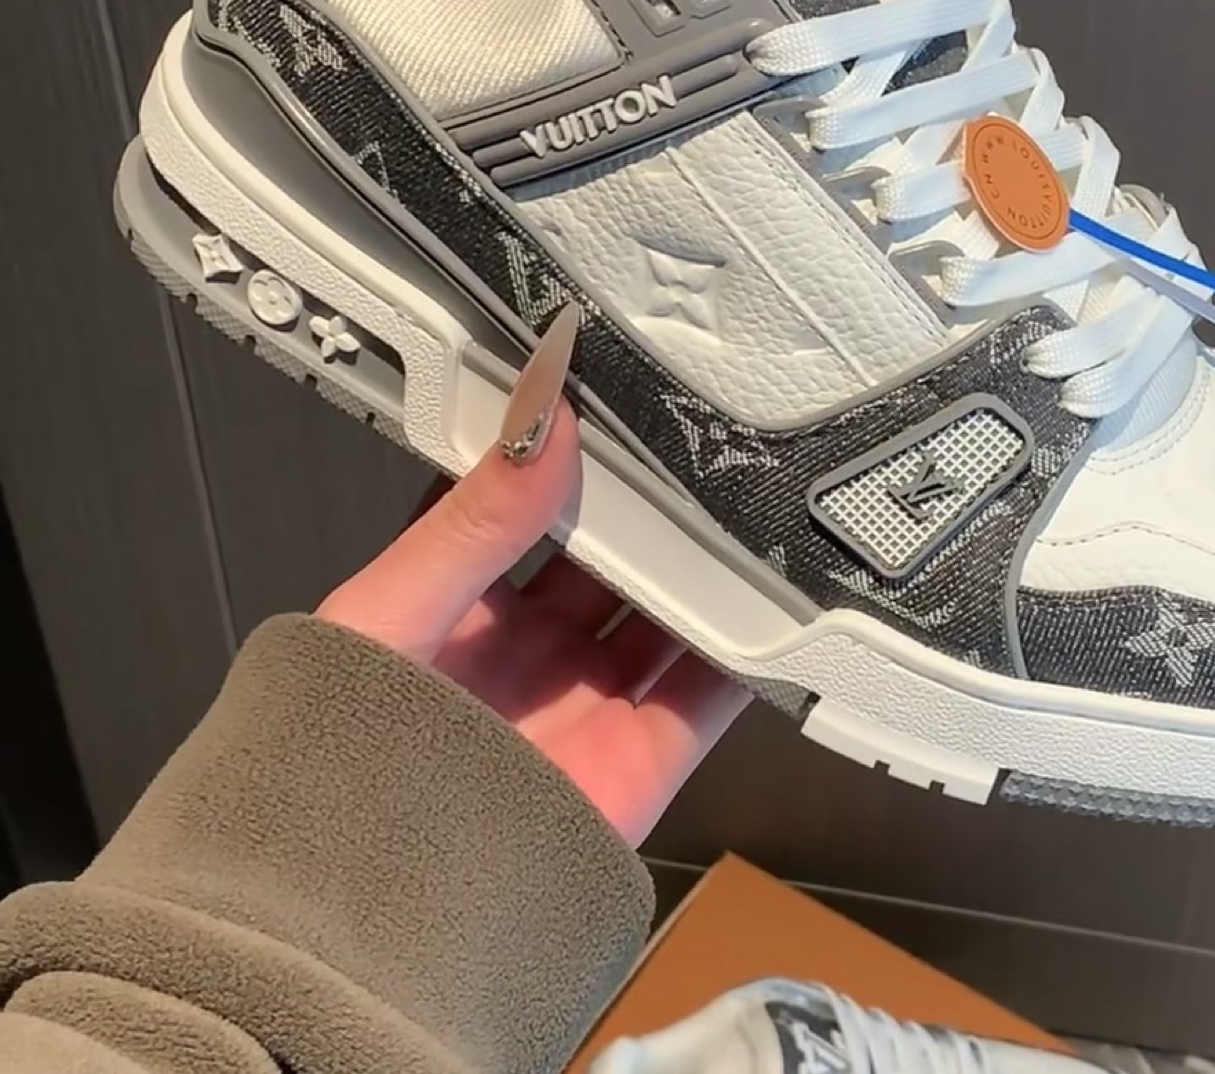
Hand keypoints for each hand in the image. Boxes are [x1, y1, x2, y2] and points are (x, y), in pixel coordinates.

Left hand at [316, 313, 747, 845]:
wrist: (363, 920)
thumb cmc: (338, 765)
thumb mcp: (389, 615)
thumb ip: (471, 523)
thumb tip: (537, 421)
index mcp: (462, 607)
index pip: (530, 511)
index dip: (573, 456)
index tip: (614, 400)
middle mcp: (531, 653)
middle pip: (613, 558)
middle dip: (653, 504)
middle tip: (696, 438)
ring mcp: (587, 705)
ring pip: (667, 615)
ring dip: (706, 566)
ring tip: (747, 499)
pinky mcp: (637, 761)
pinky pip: (706, 695)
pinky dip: (746, 653)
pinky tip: (770, 602)